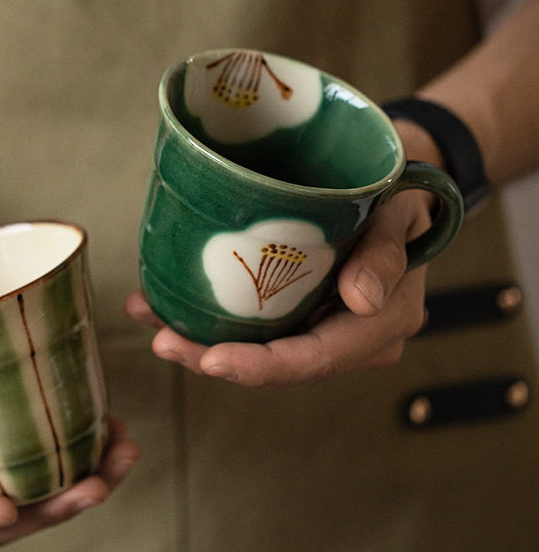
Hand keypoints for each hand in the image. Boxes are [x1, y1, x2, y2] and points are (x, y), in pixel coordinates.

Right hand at [0, 274, 140, 546]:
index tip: (2, 507)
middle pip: (0, 513)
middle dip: (48, 511)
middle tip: (93, 486)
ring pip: (40, 493)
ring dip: (87, 485)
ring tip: (124, 454)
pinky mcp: (25, 427)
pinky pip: (60, 458)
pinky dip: (93, 454)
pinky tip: (119, 430)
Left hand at [125, 190, 430, 387]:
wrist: (398, 184)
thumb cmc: (401, 193)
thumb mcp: (402, 211)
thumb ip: (387, 256)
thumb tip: (361, 301)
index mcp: (381, 324)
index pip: (314, 359)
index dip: (261, 367)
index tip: (210, 359)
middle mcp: (349, 337)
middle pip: (276, 364)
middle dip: (213, 358)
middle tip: (162, 339)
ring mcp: (322, 326)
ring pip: (258, 348)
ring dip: (201, 340)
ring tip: (150, 316)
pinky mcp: (300, 311)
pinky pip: (255, 326)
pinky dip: (211, 317)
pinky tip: (164, 302)